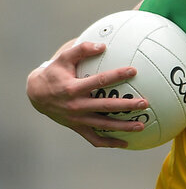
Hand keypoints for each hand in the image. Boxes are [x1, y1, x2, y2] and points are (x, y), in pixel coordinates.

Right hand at [26, 41, 149, 147]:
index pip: (98, 81)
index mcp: (73, 88)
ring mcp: (77, 119)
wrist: (36, 95)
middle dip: (126, 106)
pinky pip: (95, 139)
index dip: (116, 75)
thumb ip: (81, 49)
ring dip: (123, 127)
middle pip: (105, 106)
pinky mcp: (77, 128)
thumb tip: (102, 45)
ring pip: (103, 125)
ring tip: (142, 126)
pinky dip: (109, 143)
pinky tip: (126, 143)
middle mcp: (76, 105)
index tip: (134, 71)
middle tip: (145, 103)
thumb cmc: (54, 73)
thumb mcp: (63, 58)